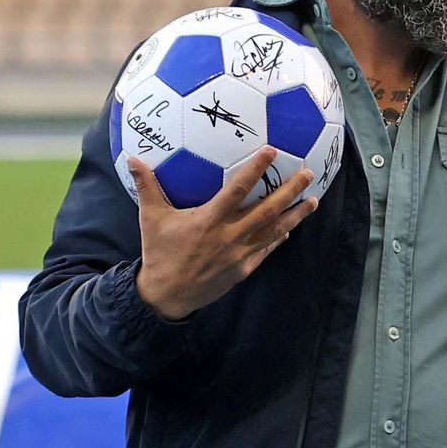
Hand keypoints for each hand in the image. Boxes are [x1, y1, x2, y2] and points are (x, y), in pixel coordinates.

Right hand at [128, 148, 316, 320]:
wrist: (166, 295)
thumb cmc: (159, 252)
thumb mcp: (151, 218)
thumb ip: (147, 187)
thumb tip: (133, 159)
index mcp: (209, 220)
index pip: (238, 189)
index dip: (256, 169)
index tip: (272, 151)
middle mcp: (229, 235)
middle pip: (267, 209)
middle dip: (290, 191)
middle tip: (308, 173)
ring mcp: (239, 254)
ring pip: (274, 231)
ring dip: (295, 215)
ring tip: (313, 200)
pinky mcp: (243, 269)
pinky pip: (266, 249)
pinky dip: (279, 237)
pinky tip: (291, 228)